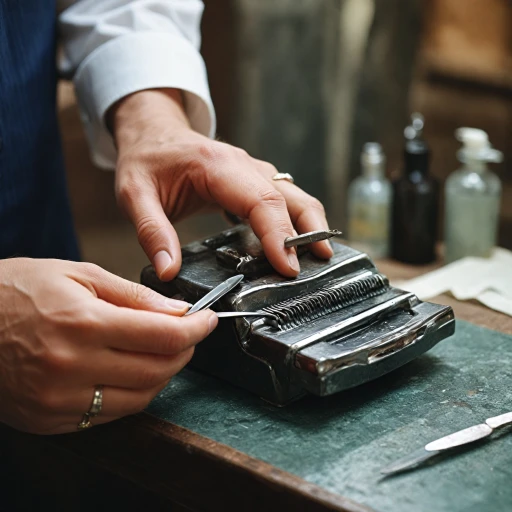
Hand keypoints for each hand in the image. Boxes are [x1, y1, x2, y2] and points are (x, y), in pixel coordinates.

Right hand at [0, 258, 216, 433]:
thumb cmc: (15, 290)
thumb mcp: (78, 275)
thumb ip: (133, 296)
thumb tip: (177, 310)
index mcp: (83, 323)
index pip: (164, 336)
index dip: (197, 329)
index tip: (208, 320)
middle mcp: (72, 366)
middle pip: (158, 370)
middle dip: (184, 351)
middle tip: (188, 333)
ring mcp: (59, 400)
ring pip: (140, 398)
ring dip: (162, 374)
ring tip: (161, 351)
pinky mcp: (51, 419)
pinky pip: (110, 415)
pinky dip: (133, 393)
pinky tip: (130, 371)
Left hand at [110, 89, 332, 280]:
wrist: (153, 132)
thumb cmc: (146, 160)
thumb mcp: (134, 195)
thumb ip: (152, 232)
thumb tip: (169, 271)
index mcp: (217, 166)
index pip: (260, 201)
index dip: (279, 235)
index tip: (288, 267)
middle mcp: (243, 165)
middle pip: (289, 196)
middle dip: (308, 232)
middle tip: (319, 264)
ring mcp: (252, 171)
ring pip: (294, 196)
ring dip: (310, 224)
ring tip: (320, 257)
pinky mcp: (253, 181)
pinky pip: (285, 199)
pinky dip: (297, 221)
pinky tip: (299, 244)